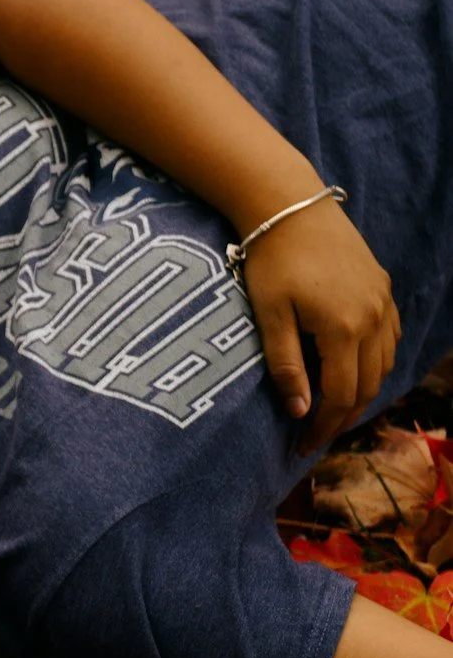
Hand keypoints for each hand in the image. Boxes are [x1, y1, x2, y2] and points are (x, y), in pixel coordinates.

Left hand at [240, 195, 398, 453]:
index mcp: (344, 328)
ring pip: (383, 364)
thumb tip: (300, 411)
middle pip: (368, 385)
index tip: (300, 448)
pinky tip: (352, 373)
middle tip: (314, 439)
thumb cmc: (271, 262)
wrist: (291, 208)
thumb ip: (285, 366)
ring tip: (331, 413)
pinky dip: (373, 364)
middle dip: (343, 418)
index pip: (341, 396)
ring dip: (361, 393)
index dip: (322, 428)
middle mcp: (373, 317)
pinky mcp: (382, 288)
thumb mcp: (269, 317)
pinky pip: (388, 338)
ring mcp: (383, 302)